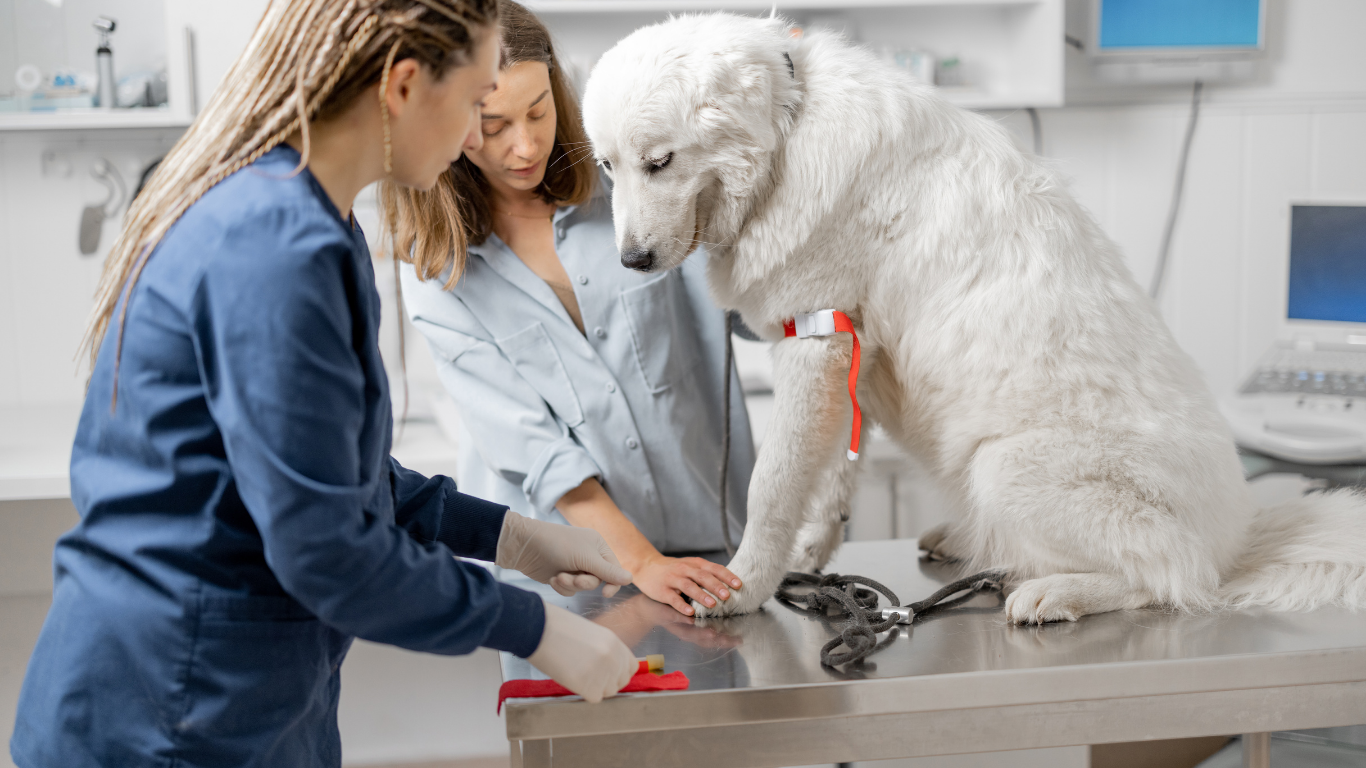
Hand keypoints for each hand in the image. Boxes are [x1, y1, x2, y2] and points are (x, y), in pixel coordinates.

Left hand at [496, 511, 632, 595]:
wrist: (524, 546)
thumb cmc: (557, 545)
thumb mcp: (585, 557)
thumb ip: (608, 571)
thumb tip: (631, 579)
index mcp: (598, 546)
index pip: (614, 569)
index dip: (613, 582)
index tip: (606, 593)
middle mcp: (589, 556)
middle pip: (598, 580)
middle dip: (585, 582)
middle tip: (574, 579)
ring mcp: (575, 566)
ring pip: (583, 587)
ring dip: (571, 584)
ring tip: (558, 576)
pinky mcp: (562, 576)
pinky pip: (570, 589)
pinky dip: (562, 586)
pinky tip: (552, 578)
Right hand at [528, 602, 636, 702]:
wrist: (539, 629)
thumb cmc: (558, 628)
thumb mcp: (591, 633)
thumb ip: (605, 650)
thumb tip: (609, 668)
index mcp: (614, 642)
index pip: (631, 667)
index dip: (620, 672)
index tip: (609, 673)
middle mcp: (613, 658)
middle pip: (621, 682)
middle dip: (608, 682)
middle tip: (590, 677)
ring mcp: (601, 672)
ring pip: (608, 692)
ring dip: (596, 688)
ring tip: (578, 675)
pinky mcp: (587, 685)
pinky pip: (594, 697)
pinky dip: (584, 692)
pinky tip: (572, 679)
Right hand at [632, 555, 742, 615]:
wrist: (646, 566)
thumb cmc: (673, 569)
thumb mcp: (691, 566)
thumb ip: (707, 573)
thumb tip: (729, 584)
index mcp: (695, 564)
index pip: (714, 568)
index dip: (726, 576)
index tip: (738, 585)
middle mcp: (685, 570)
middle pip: (702, 577)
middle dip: (716, 586)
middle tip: (727, 596)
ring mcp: (673, 580)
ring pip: (689, 586)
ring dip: (701, 595)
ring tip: (712, 604)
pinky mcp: (662, 590)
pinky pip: (672, 598)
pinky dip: (681, 605)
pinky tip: (690, 612)